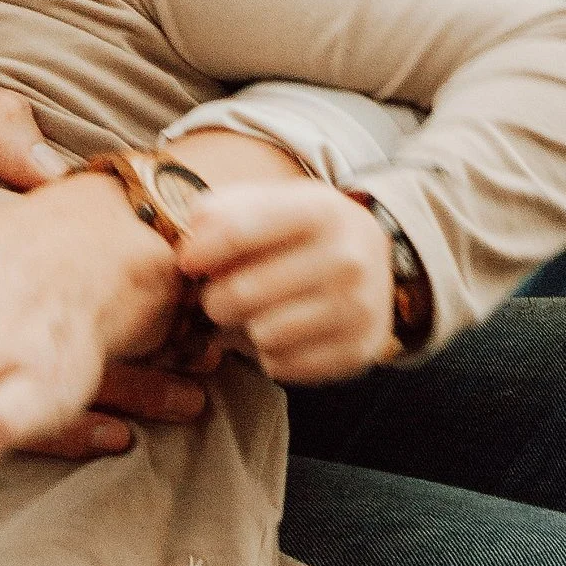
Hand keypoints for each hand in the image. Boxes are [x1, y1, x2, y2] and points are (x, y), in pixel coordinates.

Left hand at [178, 180, 396, 382]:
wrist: (378, 263)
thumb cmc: (308, 232)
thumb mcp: (274, 201)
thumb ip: (225, 209)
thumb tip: (190, 240)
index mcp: (322, 210)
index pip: (237, 232)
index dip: (200, 251)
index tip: (188, 261)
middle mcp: (347, 258)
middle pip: (241, 293)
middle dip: (216, 297)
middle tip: (221, 292)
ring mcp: (357, 308)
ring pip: (260, 334)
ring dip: (244, 328)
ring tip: (254, 311)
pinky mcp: (357, 350)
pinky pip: (281, 365)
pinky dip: (270, 353)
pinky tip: (282, 331)